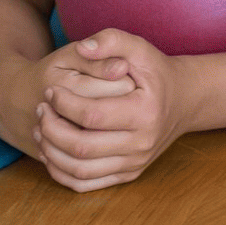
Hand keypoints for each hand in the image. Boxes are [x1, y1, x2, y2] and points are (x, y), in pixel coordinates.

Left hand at [34, 30, 194, 191]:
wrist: (184, 100)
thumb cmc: (157, 72)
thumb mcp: (141, 49)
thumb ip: (112, 40)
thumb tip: (82, 47)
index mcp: (146, 111)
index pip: (92, 115)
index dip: (64, 104)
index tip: (50, 91)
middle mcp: (143, 142)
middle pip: (82, 147)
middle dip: (51, 129)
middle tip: (40, 110)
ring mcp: (136, 162)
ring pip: (80, 170)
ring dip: (51, 152)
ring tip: (41, 129)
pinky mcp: (129, 174)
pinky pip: (86, 183)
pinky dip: (61, 172)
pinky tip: (52, 151)